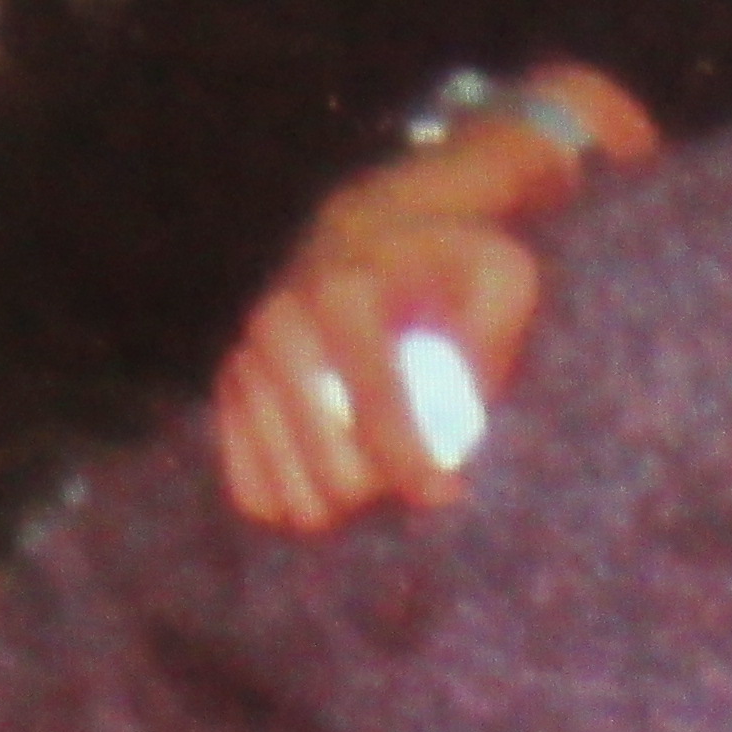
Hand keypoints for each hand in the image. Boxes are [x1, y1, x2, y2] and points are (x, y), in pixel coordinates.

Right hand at [213, 199, 542, 531]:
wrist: (367, 232)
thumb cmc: (450, 265)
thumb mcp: (502, 273)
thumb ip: (495, 333)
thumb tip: (460, 413)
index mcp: (343, 295)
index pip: (376, 406)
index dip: (414, 465)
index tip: (446, 492)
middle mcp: (277, 328)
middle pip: (335, 473)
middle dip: (385, 484)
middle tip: (416, 462)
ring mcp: (245, 363)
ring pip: (292, 495)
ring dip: (346, 499)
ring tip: (378, 460)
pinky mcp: (229, 395)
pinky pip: (255, 494)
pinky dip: (301, 498)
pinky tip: (338, 470)